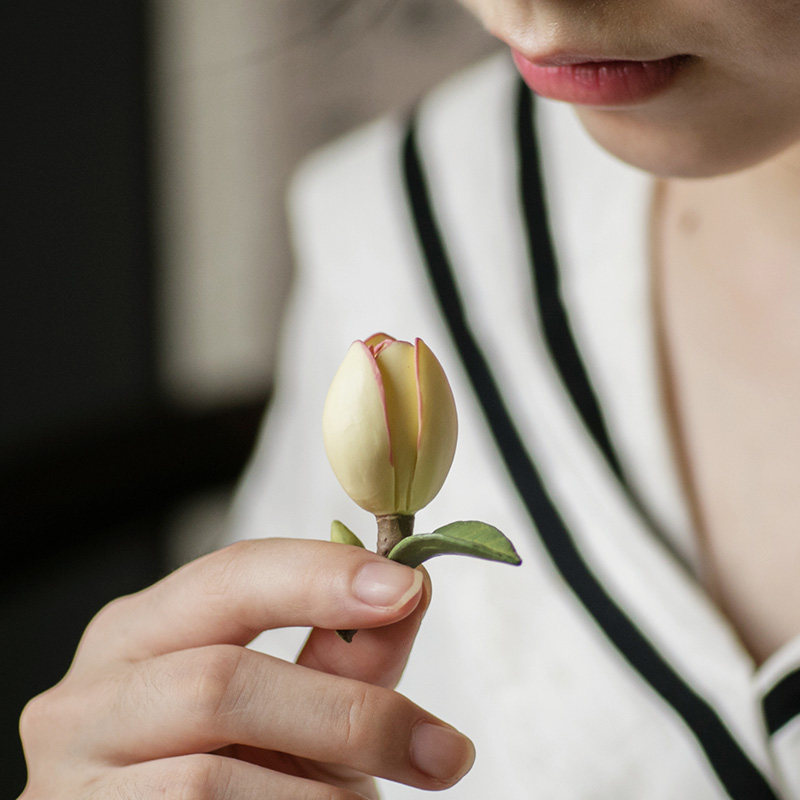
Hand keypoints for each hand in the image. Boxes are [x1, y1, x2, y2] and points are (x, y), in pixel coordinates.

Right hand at [19, 538, 474, 797]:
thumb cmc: (222, 771)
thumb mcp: (280, 708)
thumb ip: (338, 658)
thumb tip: (409, 590)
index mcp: (137, 633)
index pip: (230, 576)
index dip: (322, 577)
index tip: (409, 589)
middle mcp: (86, 698)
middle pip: (221, 682)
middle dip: (346, 717)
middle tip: (441, 752)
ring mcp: (70, 783)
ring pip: (210, 782)